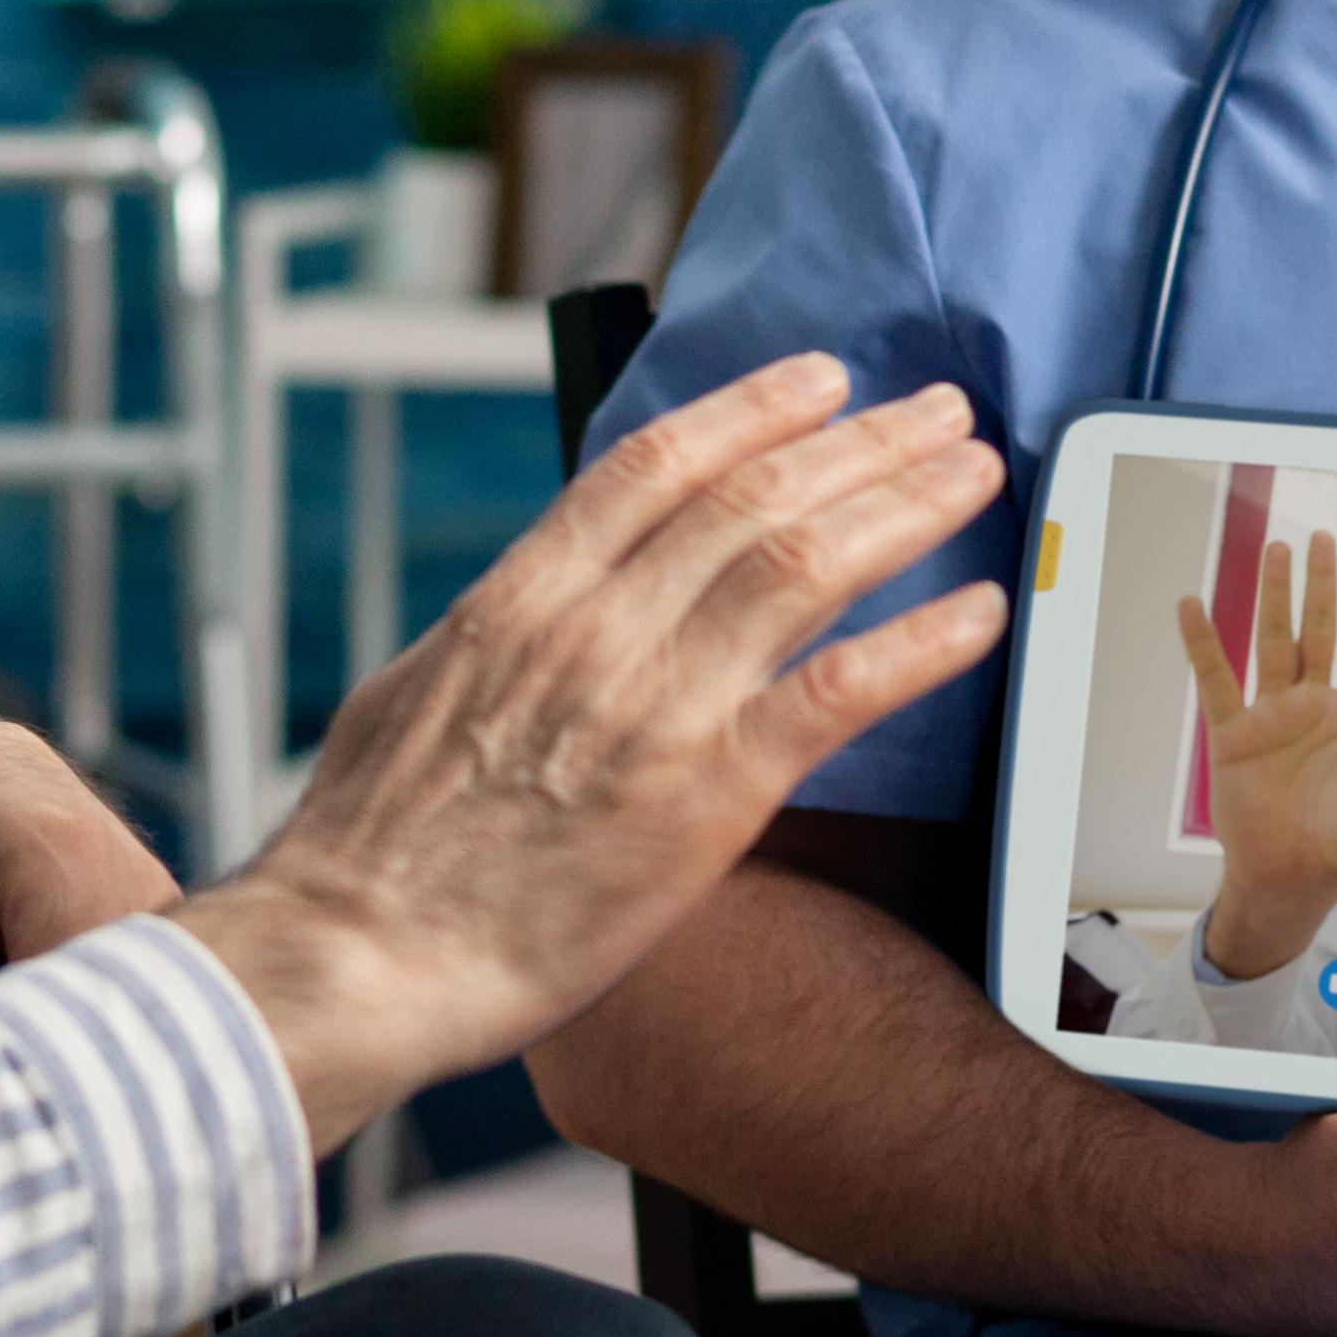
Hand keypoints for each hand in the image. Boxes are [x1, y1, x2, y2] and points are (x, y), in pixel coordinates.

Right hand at [178, 354, 1008, 1148]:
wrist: (358, 955)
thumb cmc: (368, 852)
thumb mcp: (412, 696)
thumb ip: (490, 639)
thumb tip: (525, 606)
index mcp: (519, 598)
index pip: (655, 464)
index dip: (752, 410)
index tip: (819, 381)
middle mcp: (596, 629)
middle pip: (754, 496)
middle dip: (861, 440)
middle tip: (935, 409)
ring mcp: (656, 705)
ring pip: (805, 563)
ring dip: (904, 504)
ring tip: (969, 469)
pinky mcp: (706, 794)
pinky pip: (838, 693)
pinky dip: (918, 642)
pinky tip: (978, 611)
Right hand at [1181, 535, 1336, 981]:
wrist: (1296, 880)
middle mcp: (1314, 705)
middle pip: (1318, 629)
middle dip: (1322, 583)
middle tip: (1322, 537)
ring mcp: (1272, 716)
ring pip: (1273, 641)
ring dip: (1273, 595)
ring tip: (1274, 548)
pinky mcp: (1233, 736)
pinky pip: (1216, 680)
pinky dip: (1203, 643)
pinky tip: (1192, 605)